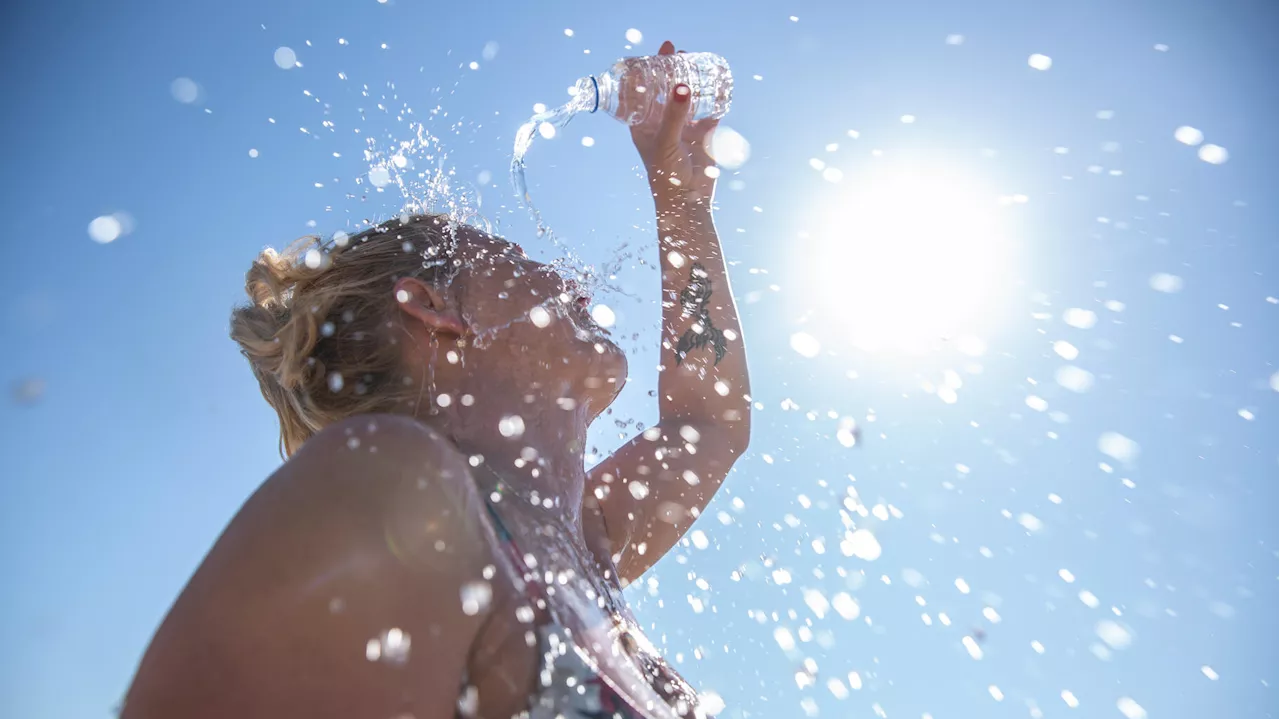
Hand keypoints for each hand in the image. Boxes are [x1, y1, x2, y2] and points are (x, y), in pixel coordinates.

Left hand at [629, 40, 719, 209]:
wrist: (688, 201)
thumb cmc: (665, 175)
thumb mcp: (666, 142)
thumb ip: (674, 114)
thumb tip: (682, 85)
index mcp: (644, 125)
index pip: (643, 91)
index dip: (648, 69)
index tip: (657, 51)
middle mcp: (663, 122)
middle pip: (666, 89)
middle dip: (672, 69)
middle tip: (679, 51)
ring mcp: (684, 127)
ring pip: (689, 96)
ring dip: (693, 79)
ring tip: (696, 61)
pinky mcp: (704, 133)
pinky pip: (711, 109)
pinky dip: (715, 96)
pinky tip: (718, 81)